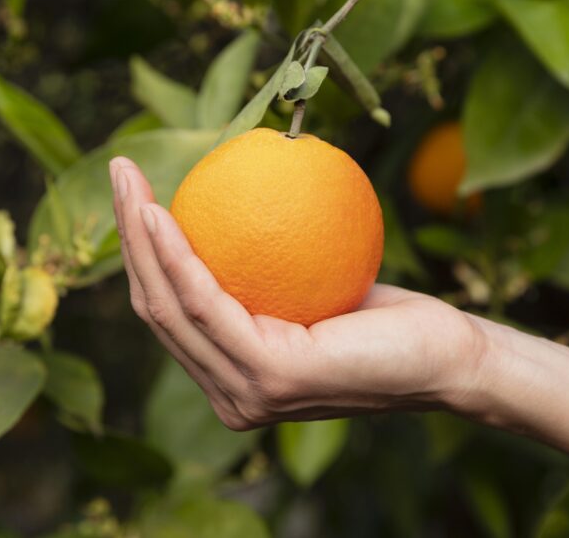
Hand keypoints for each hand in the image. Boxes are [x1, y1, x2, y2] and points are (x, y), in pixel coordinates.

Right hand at [109, 156, 490, 429]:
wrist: (447, 354)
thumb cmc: (386, 318)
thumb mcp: (314, 288)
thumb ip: (268, 271)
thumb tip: (237, 202)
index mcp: (233, 380)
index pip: (171, 312)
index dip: (142, 251)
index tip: (136, 190)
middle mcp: (230, 397)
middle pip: (157, 308)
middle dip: (127, 235)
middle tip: (120, 171)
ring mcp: (247, 394)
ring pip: (170, 307)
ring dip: (141, 237)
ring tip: (130, 180)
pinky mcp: (270, 379)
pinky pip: (211, 304)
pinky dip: (180, 257)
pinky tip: (164, 212)